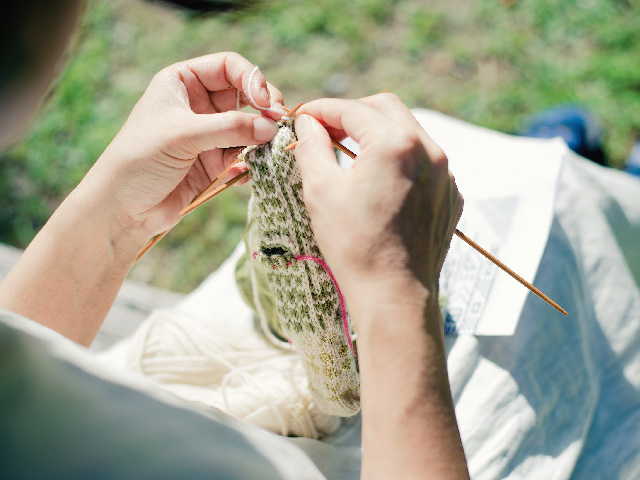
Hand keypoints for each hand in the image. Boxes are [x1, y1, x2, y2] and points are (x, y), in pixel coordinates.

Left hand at [82, 52, 283, 236]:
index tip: (266, 103)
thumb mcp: (183, 135)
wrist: (123, 208)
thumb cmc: (140, 159)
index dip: (252, 79)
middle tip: (278, 123)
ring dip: (261, 137)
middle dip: (264, 108)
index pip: (228, 66)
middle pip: (244, 95)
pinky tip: (250, 170)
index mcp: (182, 82)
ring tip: (270, 149)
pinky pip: (244, 155)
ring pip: (248, 127)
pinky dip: (252, 161)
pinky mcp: (214, 162)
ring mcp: (208, 134)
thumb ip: (229, 128)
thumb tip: (271, 127)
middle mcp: (198, 104)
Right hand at [292, 94, 467, 478]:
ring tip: (349, 152)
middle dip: (352, 113)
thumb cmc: (354, 245)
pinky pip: (423, 160)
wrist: (395, 295)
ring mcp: (444, 173)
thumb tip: (306, 123)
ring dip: (377, 132)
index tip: (301, 117)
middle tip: (324, 130)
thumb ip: (311, 145)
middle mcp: (428, 150)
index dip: (321, 109)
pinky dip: (399, 158)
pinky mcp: (450, 195)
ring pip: (408, 131)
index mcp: (395, 143)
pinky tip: (379, 178)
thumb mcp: (320, 190)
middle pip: (385, 108)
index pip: (352, 109)